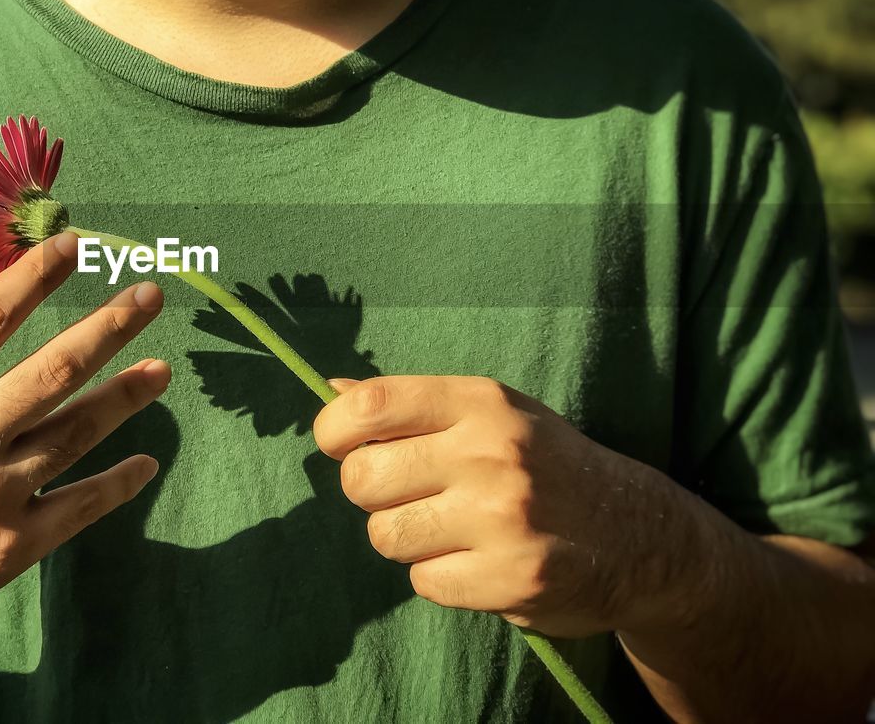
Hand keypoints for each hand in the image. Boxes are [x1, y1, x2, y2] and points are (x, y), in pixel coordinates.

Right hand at [0, 231, 168, 701]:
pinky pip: (76, 510)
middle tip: (150, 297)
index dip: (32, 278)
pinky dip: (116, 486)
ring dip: (124, 398)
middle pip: (51, 372)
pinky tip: (147, 463)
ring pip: (74, 434)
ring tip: (163, 369)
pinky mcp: (5, 552)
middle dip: (107, 328)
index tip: (71, 246)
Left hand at [314, 375, 707, 637]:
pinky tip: (477, 562)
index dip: (333, 430)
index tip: (340, 445)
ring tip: (448, 530)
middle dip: (370, 492)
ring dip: (404, 539)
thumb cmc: (545, 466)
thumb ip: (414, 405)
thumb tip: (334, 394)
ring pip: (385, 535)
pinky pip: (423, 582)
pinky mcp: (511, 579)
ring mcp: (503, 518)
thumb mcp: (493, 415)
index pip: (372, 406)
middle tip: (407, 496)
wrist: (642, 537)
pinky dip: (440, 578)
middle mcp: (492, 453)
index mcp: (481, 403)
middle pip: (363, 477)